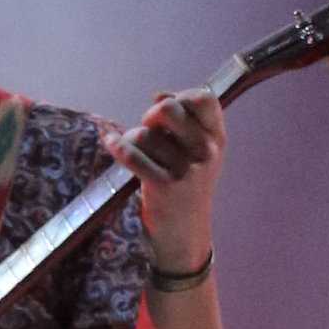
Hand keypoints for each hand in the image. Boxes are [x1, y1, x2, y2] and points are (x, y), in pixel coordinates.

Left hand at [102, 86, 225, 271]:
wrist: (185, 233)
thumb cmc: (188, 186)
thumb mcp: (199, 154)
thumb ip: (186, 122)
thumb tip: (159, 95)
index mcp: (217, 139)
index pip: (204, 98)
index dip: (180, 96)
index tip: (167, 109)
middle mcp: (206, 152)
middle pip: (168, 109)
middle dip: (151, 115)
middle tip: (149, 130)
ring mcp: (186, 170)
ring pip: (144, 133)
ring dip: (132, 138)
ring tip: (136, 152)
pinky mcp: (164, 186)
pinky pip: (132, 153)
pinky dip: (116, 146)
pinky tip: (110, 143)